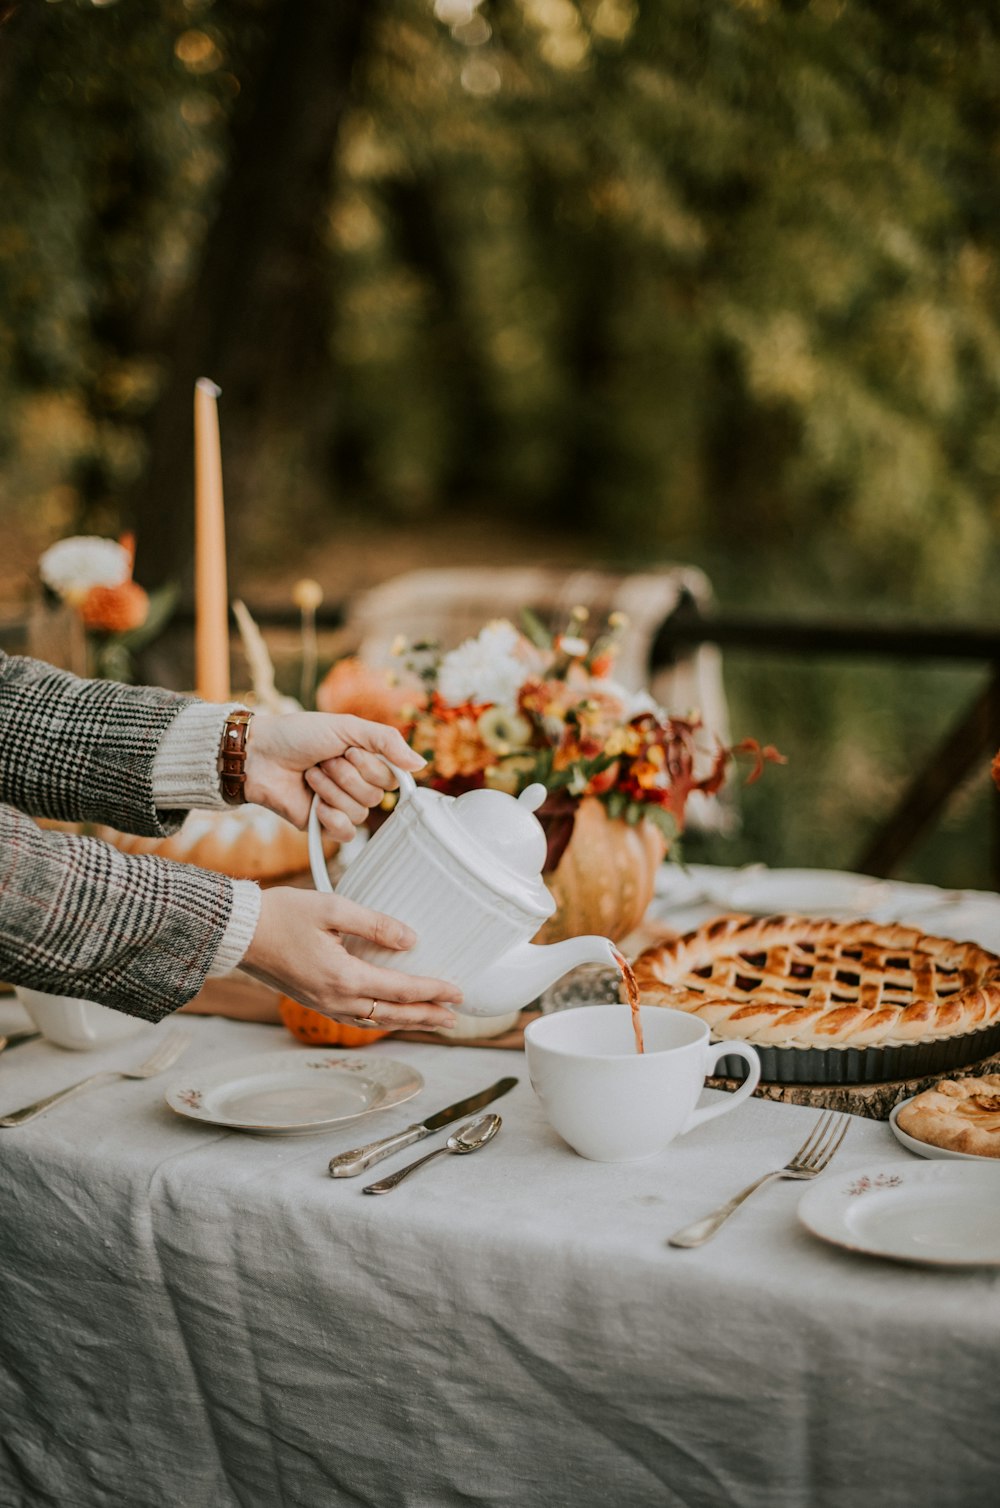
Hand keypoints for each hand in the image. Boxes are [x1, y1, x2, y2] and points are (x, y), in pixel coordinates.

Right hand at [241, 887, 461, 1030]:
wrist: (238, 933)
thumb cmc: (281, 915)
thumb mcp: (333, 908)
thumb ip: (375, 924)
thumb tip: (411, 940)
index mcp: (343, 977)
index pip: (400, 990)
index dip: (433, 991)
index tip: (457, 992)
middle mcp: (336, 999)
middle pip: (392, 1014)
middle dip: (427, 1016)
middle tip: (455, 1017)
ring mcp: (323, 1004)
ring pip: (375, 1021)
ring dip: (406, 1022)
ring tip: (431, 1020)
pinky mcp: (314, 1001)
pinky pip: (356, 1018)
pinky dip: (381, 1019)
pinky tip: (390, 1014)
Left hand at [243, 711, 423, 841]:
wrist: (259, 754)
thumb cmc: (299, 734)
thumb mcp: (348, 726)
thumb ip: (387, 742)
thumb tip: (422, 764)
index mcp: (365, 761)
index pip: (391, 778)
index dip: (370, 766)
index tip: (347, 749)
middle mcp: (356, 784)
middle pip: (375, 796)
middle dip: (346, 776)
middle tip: (323, 761)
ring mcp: (339, 805)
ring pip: (359, 812)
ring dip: (331, 790)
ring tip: (310, 775)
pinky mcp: (322, 824)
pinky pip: (345, 833)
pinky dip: (333, 818)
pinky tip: (316, 805)